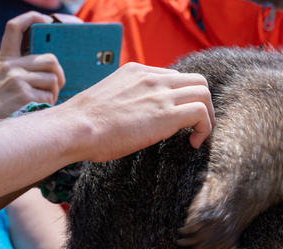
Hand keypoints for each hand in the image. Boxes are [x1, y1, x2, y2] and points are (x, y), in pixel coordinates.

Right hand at [0, 11, 71, 121]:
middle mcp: (10, 66)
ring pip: (53, 79)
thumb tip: (51, 68)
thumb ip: (20, 70)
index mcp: (4, 59)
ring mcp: (17, 79)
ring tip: (43, 101)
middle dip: (59, 74)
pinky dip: (49, 105)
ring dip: (54, 93)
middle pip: (50, 59)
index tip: (45, 19)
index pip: (14, 28)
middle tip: (55, 86)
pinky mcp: (24, 95)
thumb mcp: (2, 79)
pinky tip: (38, 109)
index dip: (30, 18)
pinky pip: (50, 97)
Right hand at [64, 62, 215, 159]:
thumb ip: (128, 99)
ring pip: (204, 93)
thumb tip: (136, 115)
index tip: (180, 118)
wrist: (74, 129)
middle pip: (197, 80)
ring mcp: (160, 94)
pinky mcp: (166, 114)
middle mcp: (152, 78)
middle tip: (197, 126)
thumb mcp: (108, 98)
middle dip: (203, 103)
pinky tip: (194, 143)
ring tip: (199, 135)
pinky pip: (201, 112)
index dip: (183, 98)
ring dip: (208, 117)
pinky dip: (205, 128)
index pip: (175, 77)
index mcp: (137, 71)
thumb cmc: (84, 124)